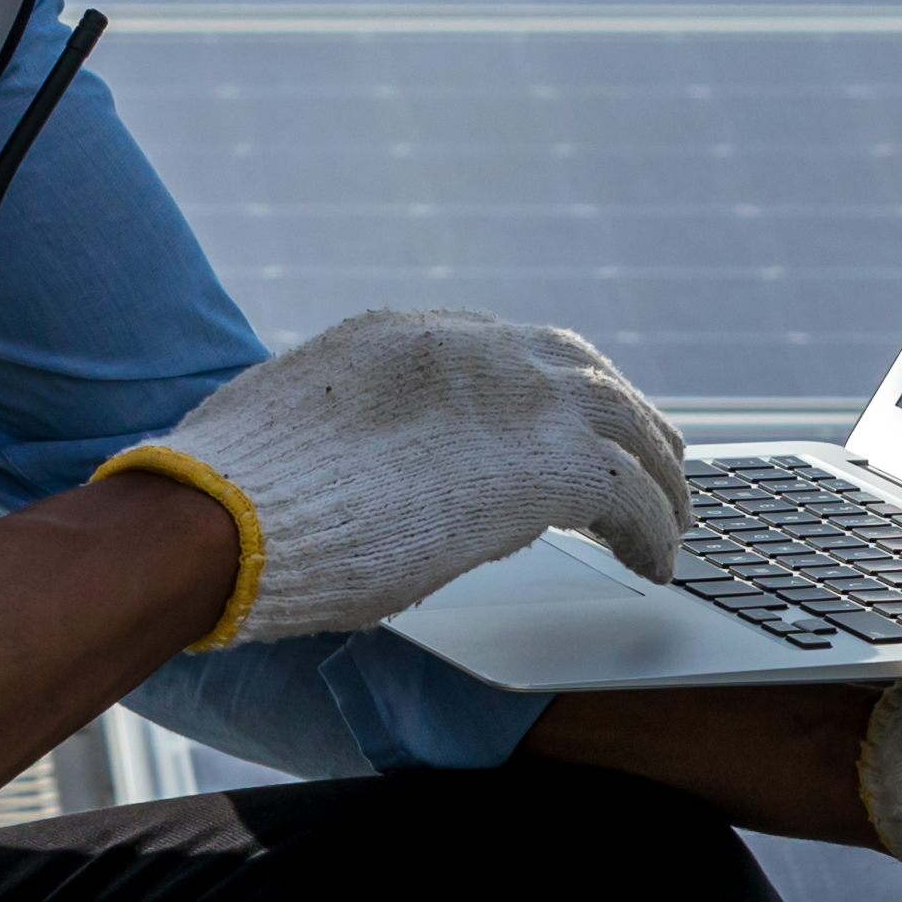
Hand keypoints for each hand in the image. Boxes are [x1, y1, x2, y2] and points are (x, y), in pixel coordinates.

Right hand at [99, 308, 688, 643]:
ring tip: (675, 521)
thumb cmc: (234, 496)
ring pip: (630, 427)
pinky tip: (658, 565)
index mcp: (406, 335)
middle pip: (587, 374)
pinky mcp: (548, 465)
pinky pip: (633, 498)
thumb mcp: (298, 430)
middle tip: (653, 461)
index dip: (550, 395)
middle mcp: (475, 348)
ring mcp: (519, 398)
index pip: (512, 352)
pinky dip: (655, 533)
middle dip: (624, 418)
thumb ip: (349, 432)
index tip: (568, 427)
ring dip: (660, 477)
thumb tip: (358, 469)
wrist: (227, 513)